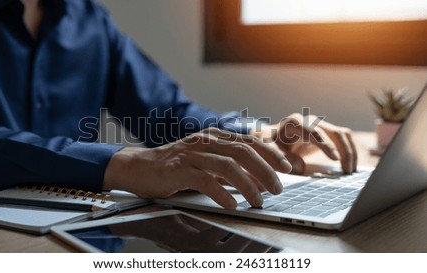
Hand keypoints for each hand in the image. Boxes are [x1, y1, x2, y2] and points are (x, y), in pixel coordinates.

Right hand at [103, 128, 292, 208]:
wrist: (139, 166)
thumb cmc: (174, 166)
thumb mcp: (205, 162)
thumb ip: (228, 168)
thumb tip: (257, 180)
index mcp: (214, 137)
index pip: (248, 142)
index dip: (270, 154)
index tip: (287, 167)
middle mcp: (205, 141)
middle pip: (243, 151)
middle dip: (265, 170)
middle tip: (278, 188)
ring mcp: (191, 154)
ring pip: (227, 165)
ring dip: (248, 185)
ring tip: (259, 201)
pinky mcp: (179, 170)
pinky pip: (205, 181)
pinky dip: (222, 194)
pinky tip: (232, 205)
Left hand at [250, 113, 357, 173]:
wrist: (268, 137)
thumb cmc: (268, 143)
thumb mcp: (268, 150)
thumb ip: (280, 157)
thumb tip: (299, 167)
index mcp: (294, 123)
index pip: (313, 132)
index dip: (325, 144)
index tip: (335, 158)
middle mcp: (309, 121)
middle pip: (333, 132)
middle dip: (343, 150)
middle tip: (347, 171)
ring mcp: (319, 126)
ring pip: (342, 134)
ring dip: (349, 151)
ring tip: (349, 171)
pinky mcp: (325, 133)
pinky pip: (342, 138)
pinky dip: (349, 151)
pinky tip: (349, 166)